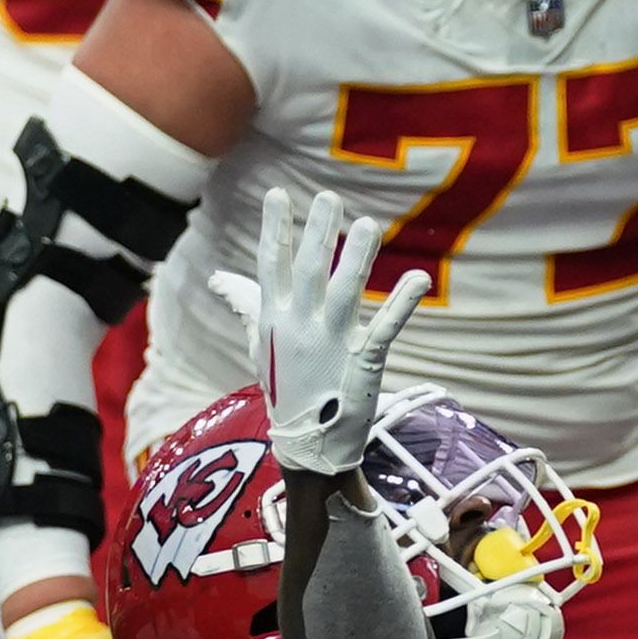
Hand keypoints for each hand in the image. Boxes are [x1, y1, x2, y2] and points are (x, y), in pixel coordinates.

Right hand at [253, 185, 422, 475]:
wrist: (309, 443)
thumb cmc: (286, 385)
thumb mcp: (260, 343)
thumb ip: (246, 303)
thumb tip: (219, 277)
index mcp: (275, 320)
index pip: (272, 266)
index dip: (275, 230)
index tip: (276, 195)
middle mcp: (301, 328)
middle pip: (309, 272)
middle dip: (318, 234)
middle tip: (328, 197)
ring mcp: (331, 344)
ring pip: (344, 294)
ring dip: (356, 260)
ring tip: (368, 225)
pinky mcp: (363, 362)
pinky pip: (384, 328)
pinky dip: (402, 304)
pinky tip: (419, 278)